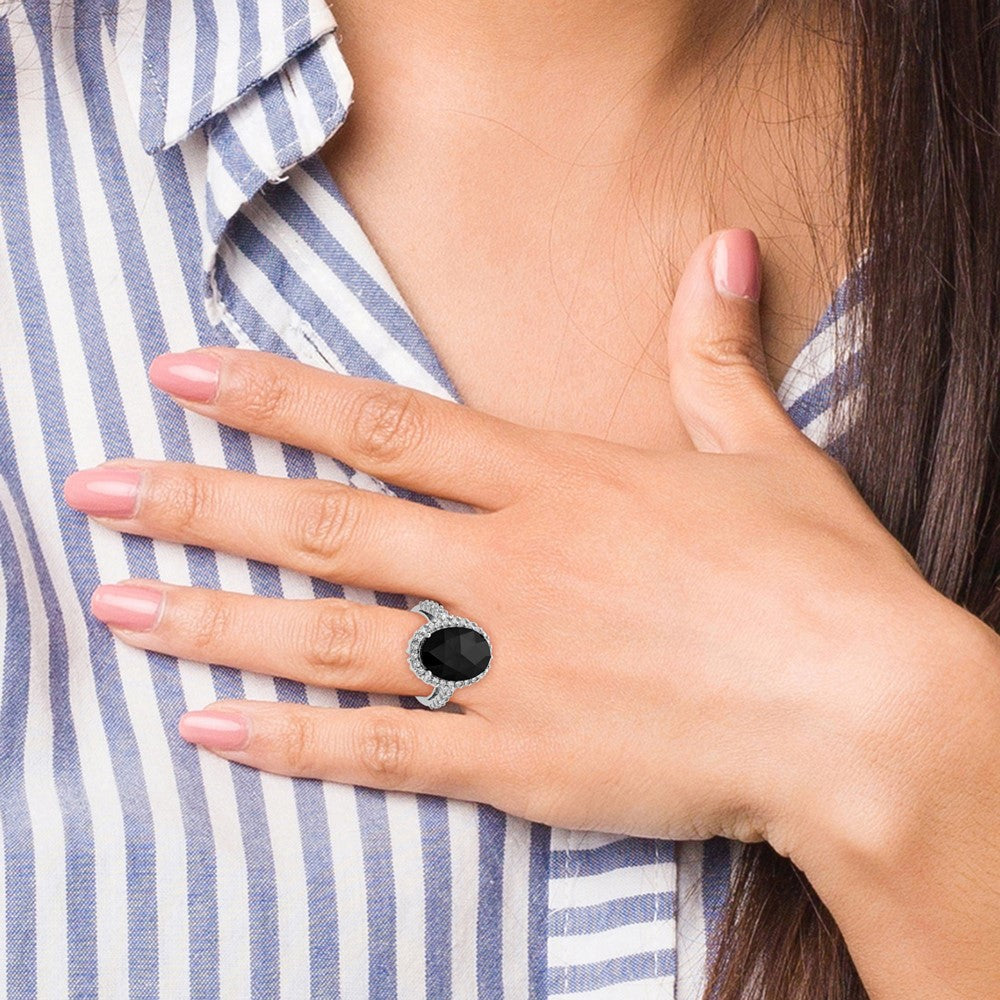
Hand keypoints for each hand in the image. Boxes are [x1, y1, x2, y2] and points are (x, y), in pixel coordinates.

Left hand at [61, 229, 965, 870]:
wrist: (865, 714)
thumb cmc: (817, 582)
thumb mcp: (766, 451)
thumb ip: (713, 354)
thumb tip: (723, 248)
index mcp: (556, 481)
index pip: (382, 424)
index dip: (274, 395)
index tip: (181, 375)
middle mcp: (508, 566)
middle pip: (322, 526)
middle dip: (198, 503)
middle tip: (94, 489)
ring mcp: (503, 666)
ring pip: (326, 638)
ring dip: (212, 619)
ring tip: (117, 608)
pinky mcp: (515, 761)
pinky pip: (379, 750)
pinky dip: (289, 742)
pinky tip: (210, 729)